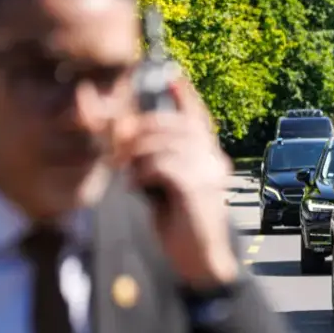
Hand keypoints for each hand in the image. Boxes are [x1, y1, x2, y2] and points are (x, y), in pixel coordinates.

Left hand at [114, 77, 236, 289]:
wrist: (199, 258)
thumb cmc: (179, 220)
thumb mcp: (167, 182)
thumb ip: (156, 155)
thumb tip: (127, 127)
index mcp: (210, 154)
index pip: (198, 115)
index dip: (184, 92)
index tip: (169, 74)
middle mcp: (214, 158)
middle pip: (172, 124)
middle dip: (140, 130)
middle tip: (119, 148)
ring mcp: (208, 171)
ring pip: (161, 143)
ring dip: (136, 158)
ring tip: (130, 175)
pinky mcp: (196, 187)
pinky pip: (160, 164)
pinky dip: (143, 174)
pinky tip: (141, 189)